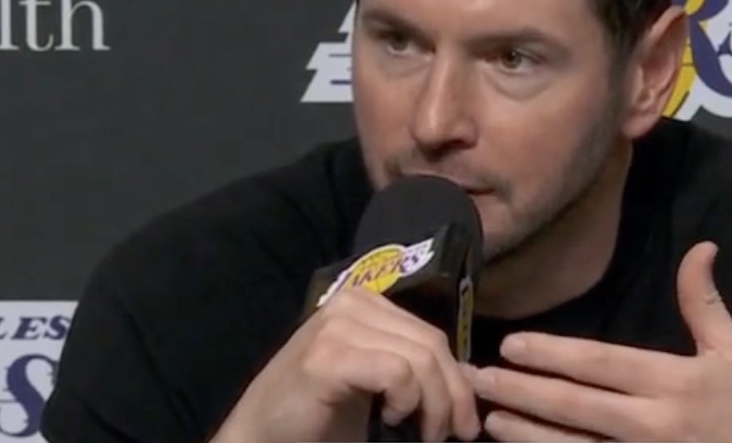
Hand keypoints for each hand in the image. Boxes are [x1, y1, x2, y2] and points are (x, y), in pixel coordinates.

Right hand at [211, 287, 481, 442]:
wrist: (261, 436)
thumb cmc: (320, 416)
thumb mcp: (379, 386)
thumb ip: (416, 371)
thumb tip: (470, 377)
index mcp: (365, 302)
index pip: (433, 334)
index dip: (457, 380)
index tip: (466, 424)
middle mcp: (351, 302)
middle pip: (432, 344)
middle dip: (453, 396)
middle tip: (454, 435)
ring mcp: (336, 325)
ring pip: (420, 359)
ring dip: (433, 406)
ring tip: (422, 436)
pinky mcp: (327, 355)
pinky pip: (396, 372)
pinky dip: (406, 401)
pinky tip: (389, 420)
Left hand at [468, 241, 731, 442]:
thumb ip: (705, 304)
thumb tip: (701, 247)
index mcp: (675, 383)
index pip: (601, 365)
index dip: (553, 355)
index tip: (512, 345)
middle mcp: (653, 424)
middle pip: (574, 406)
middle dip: (522, 391)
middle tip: (478, 378)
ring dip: (526, 434)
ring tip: (489, 418)